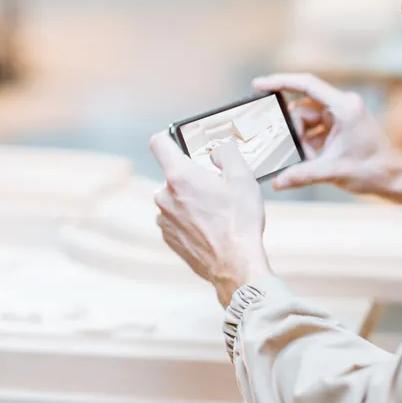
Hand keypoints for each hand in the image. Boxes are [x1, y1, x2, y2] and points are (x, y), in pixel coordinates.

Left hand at [149, 131, 272, 306]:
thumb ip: (227, 153)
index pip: (158, 143)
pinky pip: (176, 219)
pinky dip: (190, 219)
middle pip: (173, 175)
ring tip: (216, 212)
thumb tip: (217, 151)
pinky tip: (210, 228)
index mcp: (180, 176)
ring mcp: (164, 219)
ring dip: (191, 200)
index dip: (168, 137)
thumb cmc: (239, 221)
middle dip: (192, 177)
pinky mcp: (169, 237)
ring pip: (175, 198)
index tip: (178, 141)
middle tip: (217, 188)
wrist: (236, 265)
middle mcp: (164, 196)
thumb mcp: (243, 177)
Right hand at [253, 73, 400, 194]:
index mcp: (344, 107)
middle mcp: (342, 106)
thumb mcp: (334, 172)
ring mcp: (341, 117)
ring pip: (307, 122)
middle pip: (302, 110)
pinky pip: (314, 131)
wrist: (395, 179)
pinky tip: (311, 161)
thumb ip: (303, 175)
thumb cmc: (374, 170)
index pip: (306, 84)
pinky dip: (308, 146)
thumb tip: (277, 182)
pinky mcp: (340, 128)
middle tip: (290, 152)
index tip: (258, 85)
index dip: (280, 82)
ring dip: (302, 142)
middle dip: (294, 132)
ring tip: (309, 161)